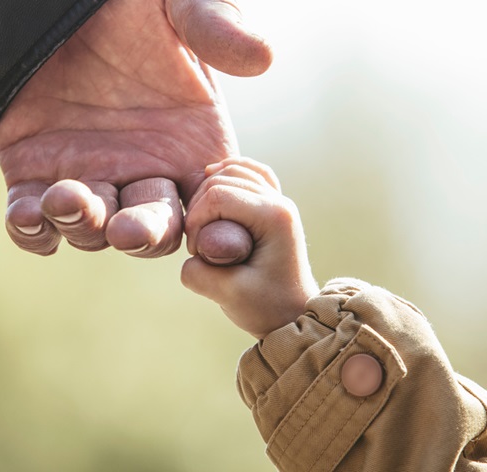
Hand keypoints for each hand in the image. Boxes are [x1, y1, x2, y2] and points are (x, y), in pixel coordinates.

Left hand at [0, 0, 270, 257]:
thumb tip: (262, 58)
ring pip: (93, 227)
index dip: (220, 226)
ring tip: (67, 197)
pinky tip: (29, 216)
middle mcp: (145, 166)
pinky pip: (34, 217)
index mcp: (194, 140)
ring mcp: (90, 171)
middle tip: (129, 229)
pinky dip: (32, 228)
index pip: (216, 202)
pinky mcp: (34, 168)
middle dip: (145, 235)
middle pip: (156, 228)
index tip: (216, 234)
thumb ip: (216, 14)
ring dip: (84, 225)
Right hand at [182, 157, 318, 338]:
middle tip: (199, 244)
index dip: (196, 220)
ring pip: (234, 170)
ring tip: (203, 225)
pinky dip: (228, 172)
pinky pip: (250, 172)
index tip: (196, 252)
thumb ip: (198, 273)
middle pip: (223, 179)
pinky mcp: (273, 205)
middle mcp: (280, 202)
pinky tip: (212, 178)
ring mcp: (279, 201)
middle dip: (199, 208)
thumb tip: (191, 252)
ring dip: (209, 192)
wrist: (295, 316)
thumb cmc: (267, 308)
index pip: (218, 195)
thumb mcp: (227, 295)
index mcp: (274, 217)